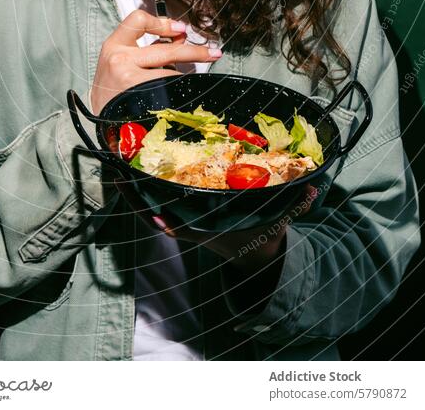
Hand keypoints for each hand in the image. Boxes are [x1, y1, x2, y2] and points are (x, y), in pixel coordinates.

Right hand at [90, 9, 222, 114]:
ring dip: (184, 76)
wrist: (98, 117)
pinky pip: (169, 90)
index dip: (163, 22)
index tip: (181, 29)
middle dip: (194, 52)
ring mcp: (129, 79)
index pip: (138, 20)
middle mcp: (120, 60)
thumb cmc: (112, 87)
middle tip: (212, 53)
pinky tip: (179, 94)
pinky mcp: (139, 98)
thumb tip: (180, 37)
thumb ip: (147, 47)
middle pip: (166, 50)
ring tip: (193, 79)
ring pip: (170, 73)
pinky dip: (178, 90)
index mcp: (114, 45)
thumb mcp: (121, 60)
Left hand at [114, 177, 316, 272]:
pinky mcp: (185, 213)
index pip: (186, 230)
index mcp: (212, 230)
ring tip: (114, 171)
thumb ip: (294, 205)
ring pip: (152, 207)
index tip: (155, 217)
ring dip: (133, 192)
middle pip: (158, 214)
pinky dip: (142, 192)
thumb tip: (311, 187)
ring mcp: (187, 220)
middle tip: (117, 177)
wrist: (254, 253)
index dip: (170, 225)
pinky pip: (158, 201)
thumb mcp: (278, 221)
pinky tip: (129, 174)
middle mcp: (194, 225)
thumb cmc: (261, 235)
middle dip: (137, 198)